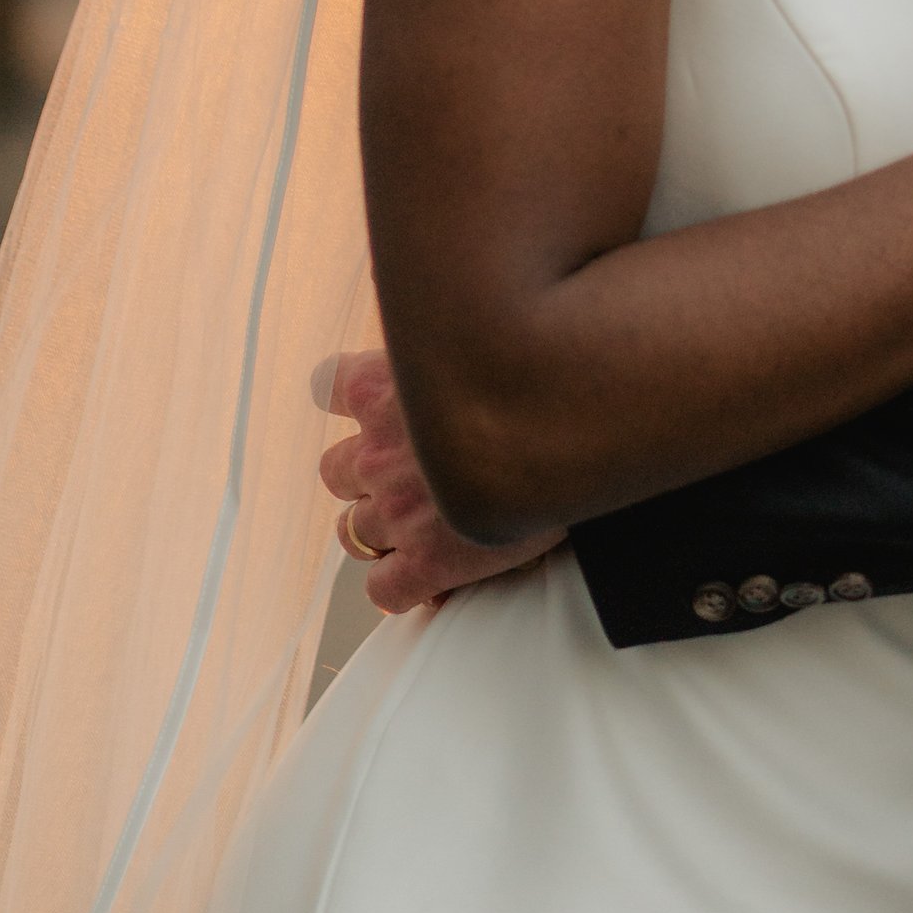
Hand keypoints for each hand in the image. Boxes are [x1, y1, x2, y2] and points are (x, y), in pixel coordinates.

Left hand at [316, 347, 560, 613]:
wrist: (585, 420)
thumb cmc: (543, 368)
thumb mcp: (479, 333)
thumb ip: (442, 342)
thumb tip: (436, 322)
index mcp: (385, 383)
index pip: (327, 385)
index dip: (349, 400)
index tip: (379, 408)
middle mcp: (381, 447)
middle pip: (336, 470)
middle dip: (369, 477)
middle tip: (415, 478)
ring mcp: (397, 509)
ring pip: (352, 533)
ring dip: (384, 531)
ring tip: (429, 527)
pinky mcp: (427, 562)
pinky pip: (383, 590)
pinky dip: (403, 587)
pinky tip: (438, 578)